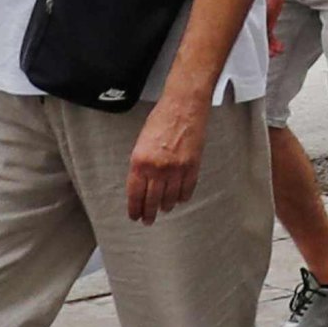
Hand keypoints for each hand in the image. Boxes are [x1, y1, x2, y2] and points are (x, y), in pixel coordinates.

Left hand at [124, 82, 209, 223]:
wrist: (184, 106)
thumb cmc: (161, 119)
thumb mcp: (141, 143)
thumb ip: (140, 165)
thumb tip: (141, 183)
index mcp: (139, 162)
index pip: (134, 194)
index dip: (135, 209)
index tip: (135, 216)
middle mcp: (157, 168)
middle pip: (152, 200)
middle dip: (149, 213)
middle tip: (148, 220)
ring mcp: (176, 168)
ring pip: (170, 198)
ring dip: (166, 207)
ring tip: (164, 210)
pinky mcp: (193, 165)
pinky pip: (187, 189)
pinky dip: (183, 196)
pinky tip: (179, 199)